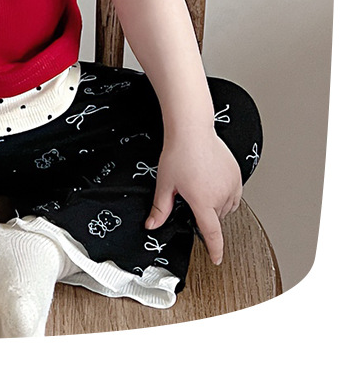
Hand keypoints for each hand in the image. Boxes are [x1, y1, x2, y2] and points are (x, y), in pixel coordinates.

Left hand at [145, 130, 241, 264]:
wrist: (192, 130)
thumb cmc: (179, 153)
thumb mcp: (165, 183)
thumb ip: (160, 208)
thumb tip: (152, 225)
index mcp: (203, 201)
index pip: (212, 234)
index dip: (215, 250)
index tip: (216, 259)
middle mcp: (220, 196)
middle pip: (215, 218)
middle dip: (204, 213)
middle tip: (191, 195)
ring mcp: (231, 185)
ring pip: (226, 207)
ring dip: (216, 205)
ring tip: (201, 186)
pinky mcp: (237, 175)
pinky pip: (234, 194)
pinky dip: (225, 194)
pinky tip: (212, 182)